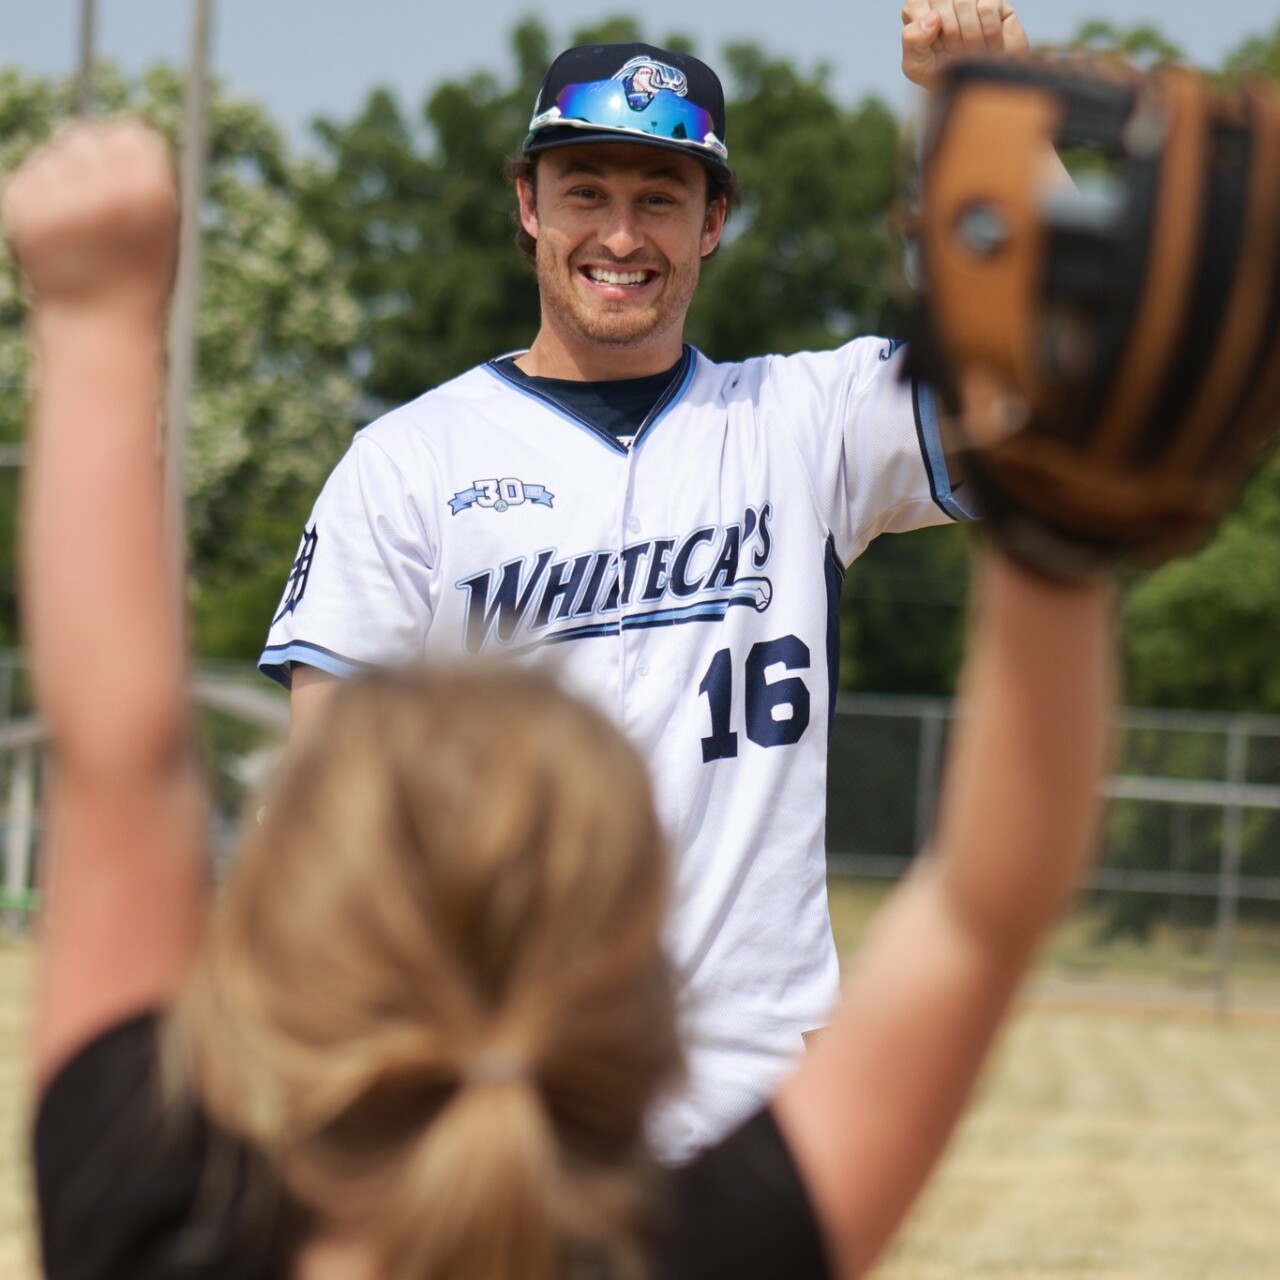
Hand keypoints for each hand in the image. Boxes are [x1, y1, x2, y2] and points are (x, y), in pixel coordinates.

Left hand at [3, 120, 177, 325]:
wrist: (96, 329)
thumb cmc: (137, 278)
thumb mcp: (161, 229)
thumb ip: (144, 178)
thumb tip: (117, 127)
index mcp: (152, 195)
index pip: (134, 134)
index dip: (131, 156)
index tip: (128, 183)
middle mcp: (108, 191)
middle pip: (86, 136)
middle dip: (89, 163)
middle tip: (96, 205)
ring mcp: (63, 199)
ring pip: (51, 155)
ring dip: (61, 180)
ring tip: (75, 226)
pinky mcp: (25, 209)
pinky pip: (27, 178)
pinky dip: (37, 199)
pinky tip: (55, 234)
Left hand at [901, 1, 1029, 88]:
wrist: (978, 87)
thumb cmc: (942, 73)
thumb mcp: (917, 65)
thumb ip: (913, 40)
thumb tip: (933, 17)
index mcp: (917, 7)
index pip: (915, 7)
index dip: (926, 34)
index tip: (934, 49)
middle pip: (942, 9)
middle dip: (950, 39)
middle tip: (956, 53)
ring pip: (964, 4)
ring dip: (970, 39)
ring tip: (972, 51)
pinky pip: (986, 9)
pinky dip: (988, 34)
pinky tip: (989, 45)